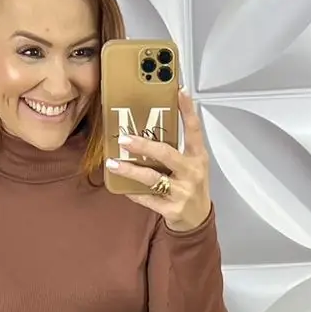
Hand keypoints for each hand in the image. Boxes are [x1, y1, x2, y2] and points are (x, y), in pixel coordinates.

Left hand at [106, 87, 212, 232]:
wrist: (197, 220)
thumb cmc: (191, 187)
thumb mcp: (190, 165)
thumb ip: (175, 150)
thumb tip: (147, 132)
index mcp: (197, 157)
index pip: (194, 130)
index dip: (187, 110)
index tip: (179, 91)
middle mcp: (191, 172)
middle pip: (166, 154)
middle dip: (143, 145)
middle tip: (124, 138)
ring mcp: (182, 192)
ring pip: (152, 178)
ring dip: (130, 170)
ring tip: (113, 163)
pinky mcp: (172, 209)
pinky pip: (147, 199)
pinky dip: (133, 193)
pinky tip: (121, 187)